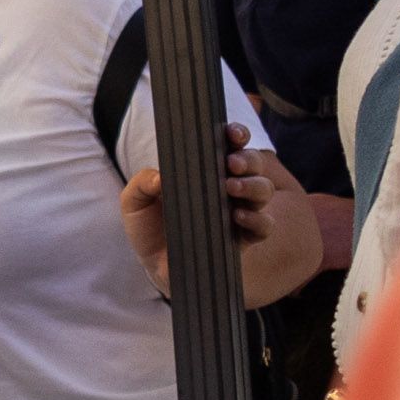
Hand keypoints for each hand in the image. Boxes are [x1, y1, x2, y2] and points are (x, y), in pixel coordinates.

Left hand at [120, 125, 282, 286]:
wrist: (155, 266)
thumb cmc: (148, 227)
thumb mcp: (134, 203)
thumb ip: (141, 184)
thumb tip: (159, 178)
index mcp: (204, 171)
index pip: (229, 146)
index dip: (236, 135)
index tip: (231, 133)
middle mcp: (227, 188)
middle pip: (253, 164)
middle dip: (248, 158)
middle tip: (231, 163)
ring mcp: (238, 212)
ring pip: (263, 191)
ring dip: (253, 185)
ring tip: (231, 187)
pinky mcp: (243, 238)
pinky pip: (264, 226)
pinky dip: (256, 219)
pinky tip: (237, 216)